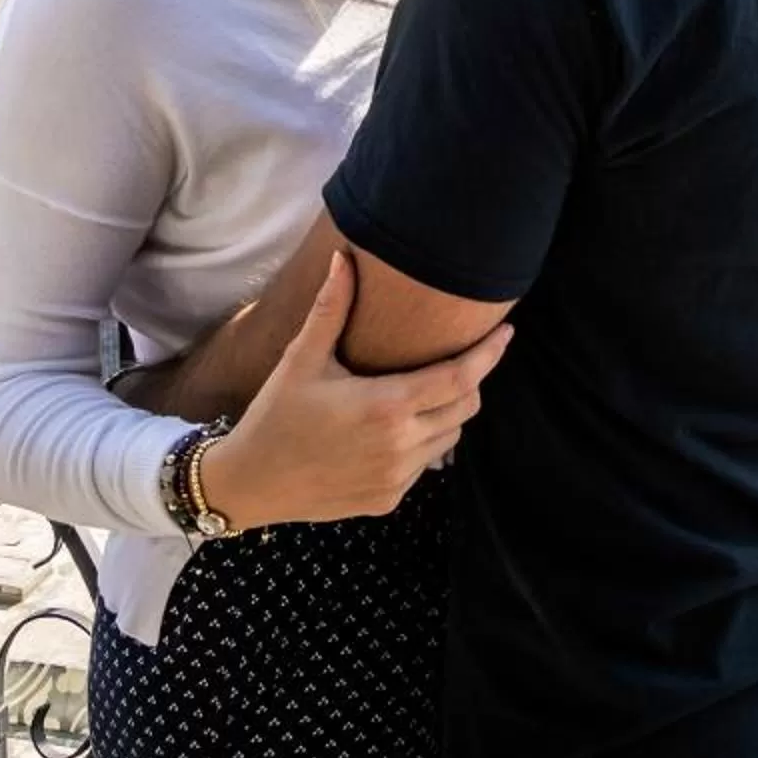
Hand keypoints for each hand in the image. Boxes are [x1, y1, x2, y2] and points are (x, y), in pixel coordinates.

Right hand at [201, 250, 512, 529]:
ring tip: (427, 389)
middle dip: (471, 380)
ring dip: (449, 411)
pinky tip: (399, 425)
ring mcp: (397, 477)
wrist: (250, 483)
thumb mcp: (301, 359)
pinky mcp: (389, 500)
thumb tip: (344, 257)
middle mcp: (401, 446)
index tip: (506, 332)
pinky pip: (426, 464)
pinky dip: (425, 441)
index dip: (489, 354)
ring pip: (450, 437)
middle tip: (461, 356)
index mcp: (386, 406)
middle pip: (465, 407)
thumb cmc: (276, 415)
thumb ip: (331, 308)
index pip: (460, 378)